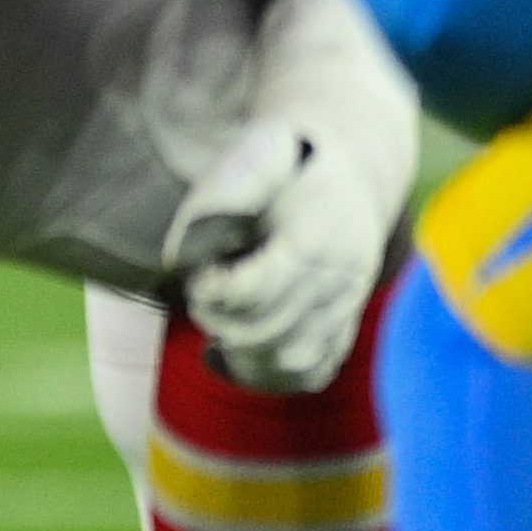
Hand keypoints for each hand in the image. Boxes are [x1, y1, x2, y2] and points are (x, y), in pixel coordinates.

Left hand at [163, 117, 385, 395]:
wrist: (351, 171)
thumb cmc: (289, 164)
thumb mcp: (258, 155)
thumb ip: (221, 196)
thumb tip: (179, 259)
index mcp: (315, 238)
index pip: (256, 290)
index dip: (214, 292)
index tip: (198, 278)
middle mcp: (340, 280)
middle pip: (270, 332)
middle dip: (222, 322)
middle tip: (201, 299)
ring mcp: (346, 307)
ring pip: (293, 362)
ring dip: (244, 357)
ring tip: (216, 333)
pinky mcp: (344, 325)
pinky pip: (313, 372)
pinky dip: (272, 376)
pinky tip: (236, 357)